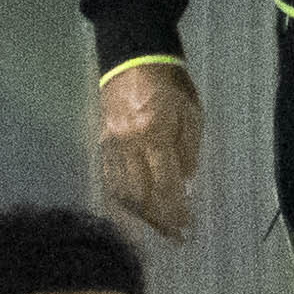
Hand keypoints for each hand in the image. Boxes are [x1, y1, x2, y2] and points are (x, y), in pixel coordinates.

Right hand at [97, 61, 202, 242]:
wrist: (133, 57)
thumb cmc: (170, 83)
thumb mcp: (191, 113)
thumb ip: (188, 151)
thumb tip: (185, 185)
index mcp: (154, 135)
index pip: (165, 185)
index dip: (176, 211)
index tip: (186, 229)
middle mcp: (128, 145)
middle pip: (141, 195)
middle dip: (158, 220)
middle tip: (174, 237)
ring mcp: (111, 145)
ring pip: (123, 191)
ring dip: (141, 214)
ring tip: (157, 226)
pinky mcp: (101, 143)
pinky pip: (110, 179)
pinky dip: (123, 198)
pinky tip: (135, 208)